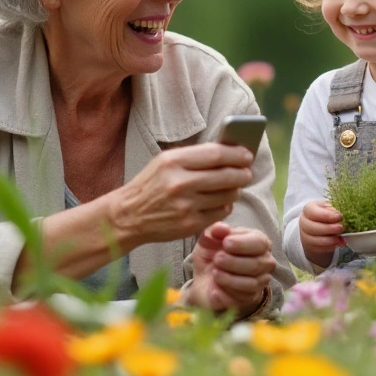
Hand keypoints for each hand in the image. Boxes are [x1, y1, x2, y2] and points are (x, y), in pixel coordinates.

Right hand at [109, 143, 254, 245]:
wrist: (128, 215)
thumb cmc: (151, 184)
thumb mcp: (165, 162)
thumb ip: (195, 156)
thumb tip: (231, 151)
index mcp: (173, 162)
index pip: (216, 154)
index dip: (237, 154)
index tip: (247, 154)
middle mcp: (179, 183)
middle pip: (226, 176)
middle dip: (243, 173)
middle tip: (248, 172)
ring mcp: (185, 206)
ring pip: (227, 195)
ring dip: (235, 190)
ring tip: (234, 186)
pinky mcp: (189, 225)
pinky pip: (220, 213)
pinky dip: (225, 206)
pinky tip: (221, 202)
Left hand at [187, 222, 275, 314]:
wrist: (204, 277)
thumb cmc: (213, 253)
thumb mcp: (210, 239)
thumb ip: (215, 231)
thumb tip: (219, 228)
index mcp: (259, 242)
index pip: (260, 243)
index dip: (243, 244)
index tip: (225, 243)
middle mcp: (265, 262)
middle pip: (256, 265)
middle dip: (234, 262)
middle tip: (217, 259)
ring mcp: (260, 281)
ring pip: (251, 283)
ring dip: (229, 279)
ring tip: (215, 273)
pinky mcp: (250, 298)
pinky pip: (242, 298)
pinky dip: (225, 293)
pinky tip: (215, 288)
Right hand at [299, 200, 344, 267]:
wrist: (321, 225)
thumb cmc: (326, 214)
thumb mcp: (330, 208)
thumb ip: (333, 211)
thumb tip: (337, 215)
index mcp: (308, 209)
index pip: (312, 212)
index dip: (326, 215)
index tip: (339, 216)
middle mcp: (304, 222)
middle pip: (311, 227)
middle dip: (327, 229)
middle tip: (340, 228)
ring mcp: (304, 235)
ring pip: (313, 240)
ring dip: (328, 240)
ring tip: (339, 239)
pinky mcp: (309, 246)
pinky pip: (317, 249)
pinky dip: (328, 247)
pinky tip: (336, 244)